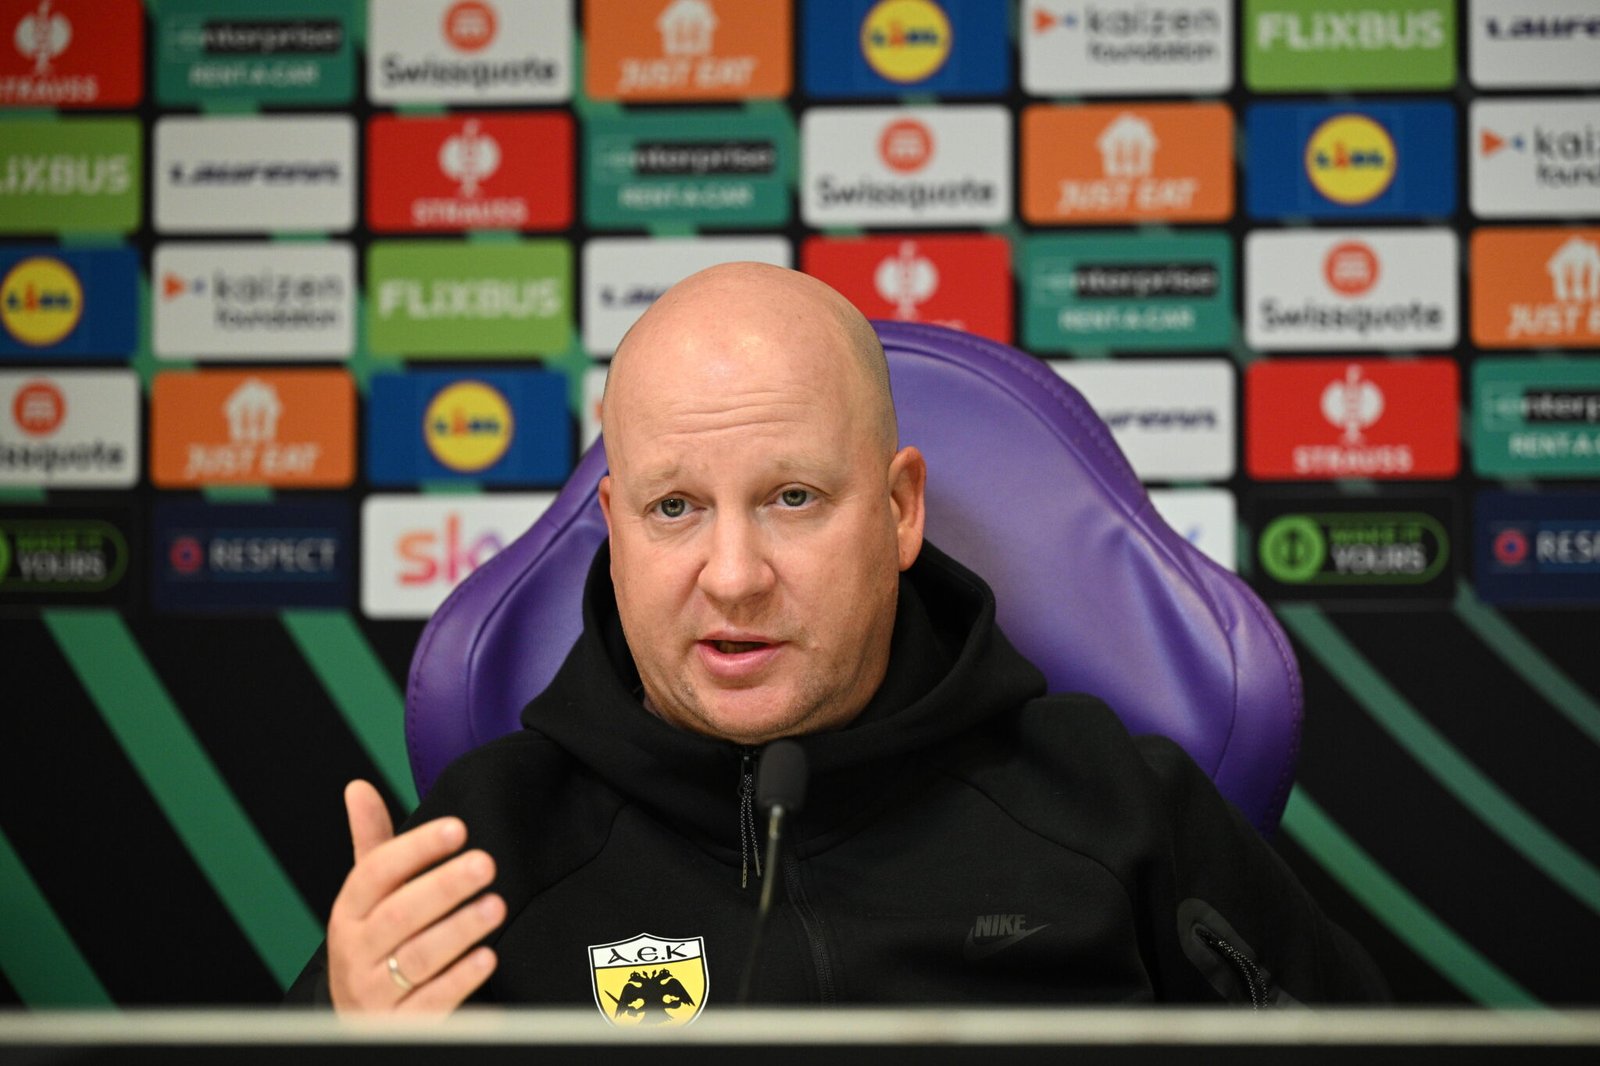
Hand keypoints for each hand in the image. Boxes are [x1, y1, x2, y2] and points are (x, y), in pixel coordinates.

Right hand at [326, 780, 504, 1012]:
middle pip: (398, 915)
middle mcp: (355, 951)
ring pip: (416, 959)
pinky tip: (487, 959)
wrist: (358, 1020)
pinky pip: (430, 1003)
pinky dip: (459, 981)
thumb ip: (370, 844)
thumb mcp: (367, 898)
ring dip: (458, 930)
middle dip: (443, 887)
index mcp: (348, 912)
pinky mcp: (399, 1025)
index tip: (457, 828)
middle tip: (486, 863)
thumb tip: (358, 787)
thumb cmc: (374, 945)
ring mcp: (374, 992)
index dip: (415, 849)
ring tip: (495, 906)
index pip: (375, 873)